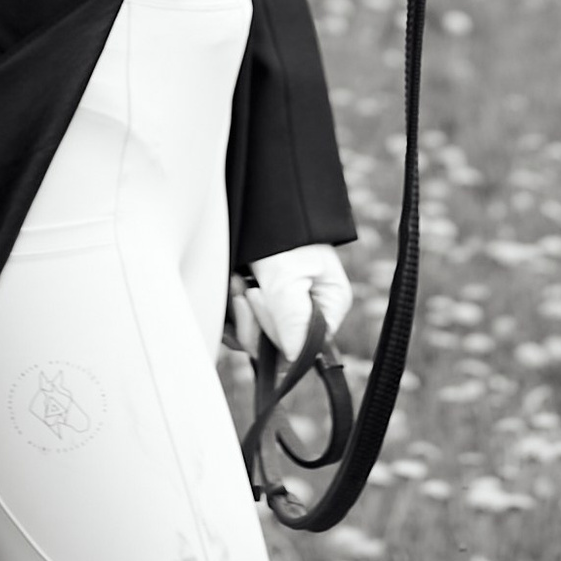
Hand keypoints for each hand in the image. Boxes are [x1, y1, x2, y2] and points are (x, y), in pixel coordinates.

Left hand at [231, 242, 352, 364]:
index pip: (303, 348)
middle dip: (254, 321)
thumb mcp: (287, 274)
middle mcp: (308, 315)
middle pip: (277, 348)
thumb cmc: (284, 233)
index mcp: (328, 308)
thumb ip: (292, 318)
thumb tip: (293, 358)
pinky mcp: (263, 310)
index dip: (276, 333)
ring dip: (241, 314)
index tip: (258, 299)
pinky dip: (234, 315)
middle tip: (246, 287)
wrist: (262, 201)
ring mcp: (284, 314)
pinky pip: (244, 331)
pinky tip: (232, 287)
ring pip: (257, 341)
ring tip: (237, 281)